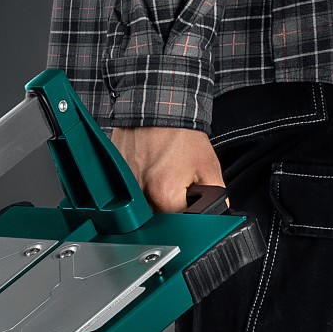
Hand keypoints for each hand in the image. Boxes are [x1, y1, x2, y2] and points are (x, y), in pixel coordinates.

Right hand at [110, 126, 224, 213]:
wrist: (157, 112)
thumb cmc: (180, 135)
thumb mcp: (208, 165)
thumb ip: (216, 194)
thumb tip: (217, 211)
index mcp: (164, 194)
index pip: (178, 220)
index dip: (186, 209)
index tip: (187, 194)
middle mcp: (140, 196)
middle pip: (156, 218)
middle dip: (167, 205)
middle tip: (174, 181)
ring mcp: (124, 189)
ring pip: (140, 209)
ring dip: (151, 198)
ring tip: (160, 175)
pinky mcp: (114, 181)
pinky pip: (127, 196)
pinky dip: (137, 188)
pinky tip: (147, 171)